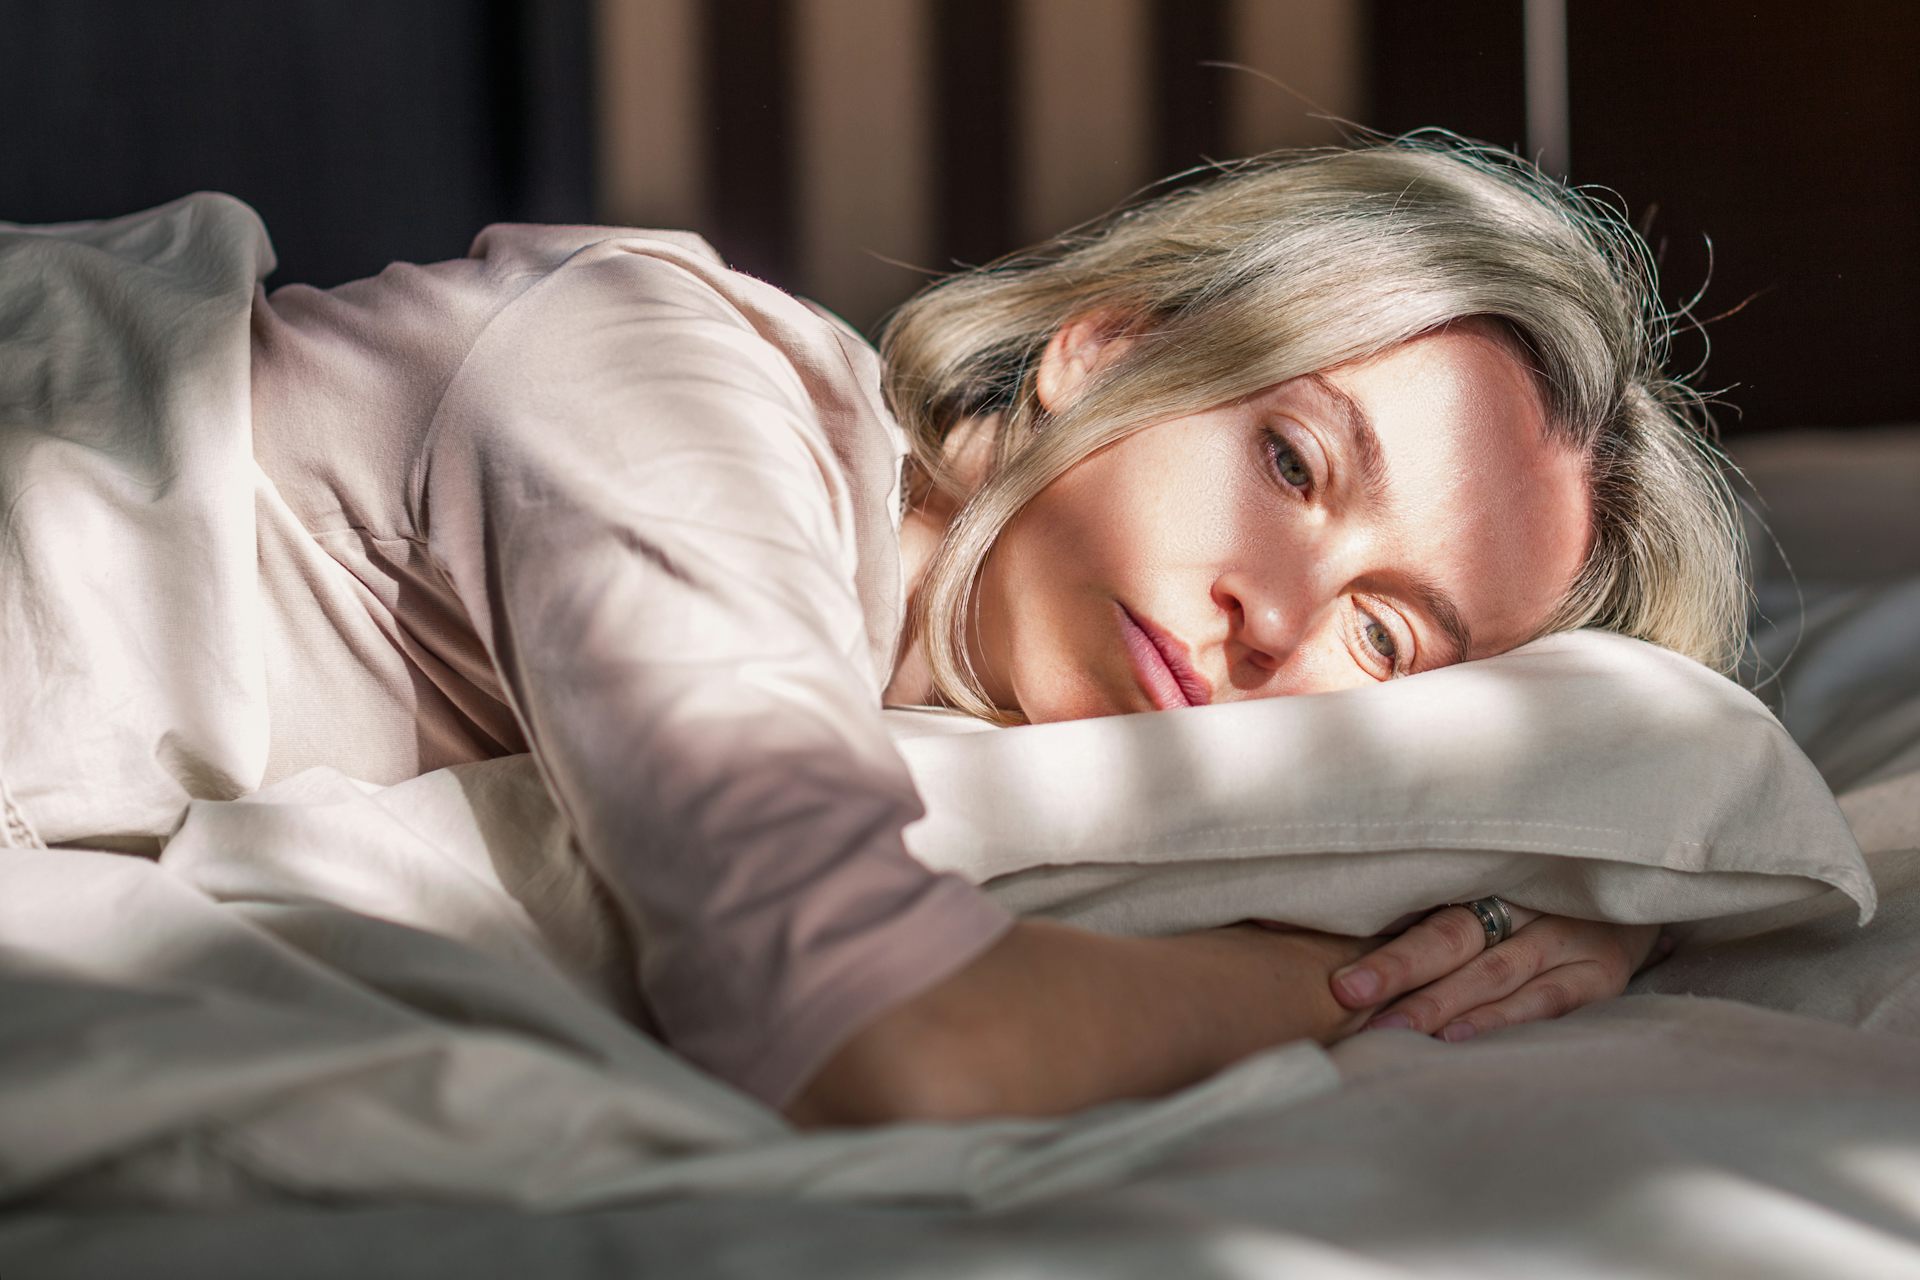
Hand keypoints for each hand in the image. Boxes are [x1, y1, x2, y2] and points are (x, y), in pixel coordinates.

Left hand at [1326, 905, 1662, 1042]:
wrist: (1636, 889)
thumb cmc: (1536, 892)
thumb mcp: (1487, 880)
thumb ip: (1422, 902)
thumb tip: (1316, 922)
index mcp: (1489, 872)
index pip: (1427, 904)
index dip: (1384, 938)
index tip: (1338, 974)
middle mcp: (1527, 899)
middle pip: (1452, 934)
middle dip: (1398, 968)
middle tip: (1348, 994)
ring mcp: (1567, 936)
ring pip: (1492, 972)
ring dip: (1439, 1004)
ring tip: (1392, 1031)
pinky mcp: (1600, 973)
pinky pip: (1543, 1001)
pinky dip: (1498, 1020)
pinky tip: (1458, 1039)